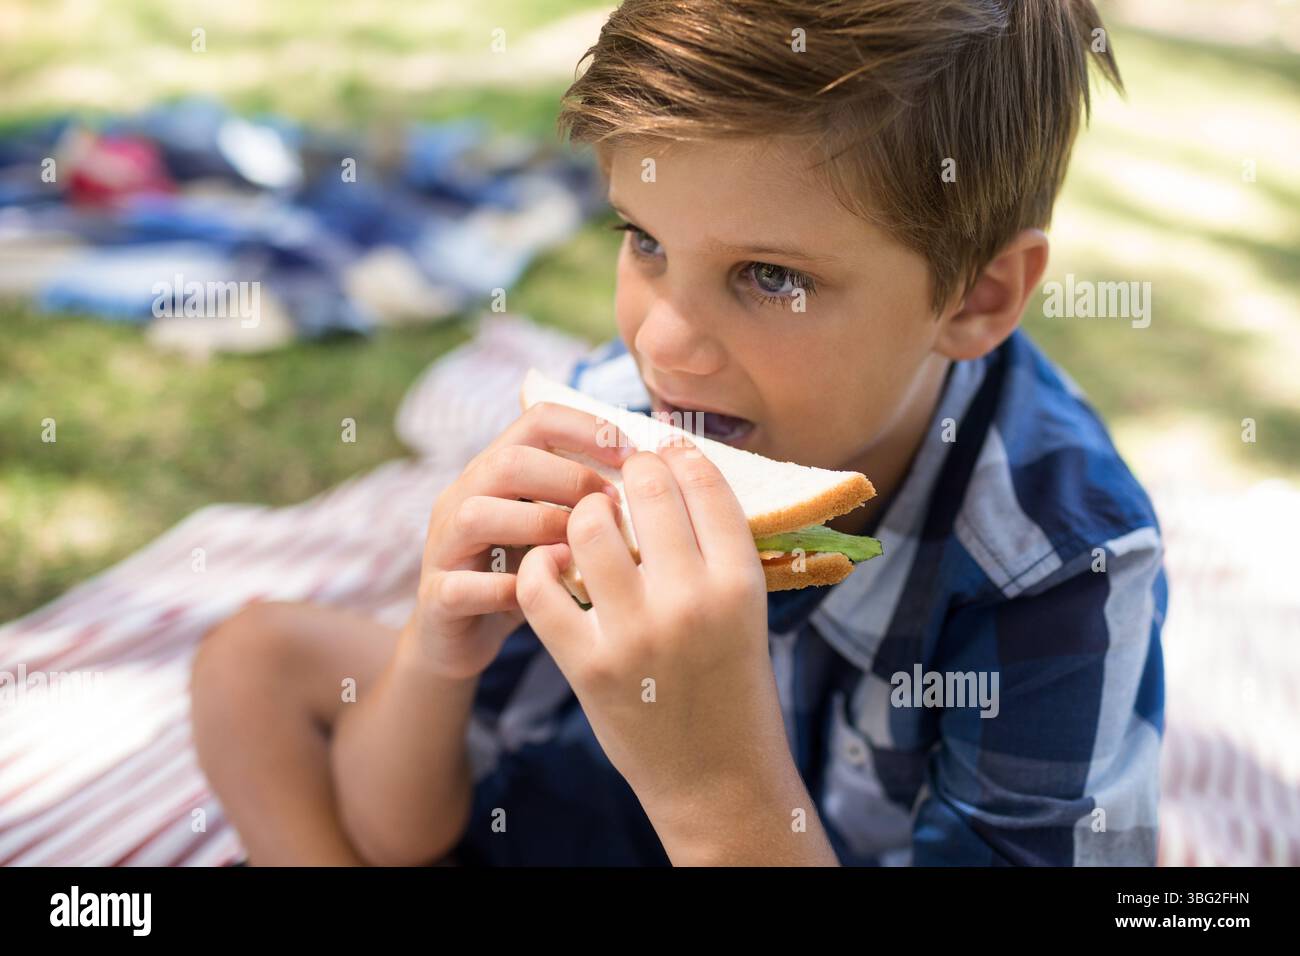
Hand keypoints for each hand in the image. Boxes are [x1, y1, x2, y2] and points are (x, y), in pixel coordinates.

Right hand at [403, 401, 631, 678]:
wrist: (460, 636)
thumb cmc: (526, 573)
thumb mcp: (557, 526)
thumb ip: (589, 500)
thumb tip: (662, 479)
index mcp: (496, 469)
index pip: (538, 419)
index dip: (588, 429)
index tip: (633, 454)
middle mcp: (464, 497)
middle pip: (507, 461)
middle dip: (569, 479)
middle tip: (612, 507)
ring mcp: (444, 546)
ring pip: (476, 514)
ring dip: (537, 526)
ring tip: (579, 548)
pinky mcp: (436, 596)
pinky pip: (462, 586)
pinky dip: (507, 589)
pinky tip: (548, 593)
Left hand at [515, 436, 790, 816]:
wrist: (717, 777)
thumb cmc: (732, 685)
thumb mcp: (745, 614)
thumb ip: (715, 552)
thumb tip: (675, 476)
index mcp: (741, 584)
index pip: (706, 486)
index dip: (680, 456)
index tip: (666, 451)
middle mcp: (691, 602)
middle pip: (648, 493)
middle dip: (631, 471)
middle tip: (624, 477)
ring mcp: (635, 634)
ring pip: (588, 528)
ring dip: (583, 511)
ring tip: (588, 519)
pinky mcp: (587, 665)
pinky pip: (542, 588)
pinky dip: (540, 566)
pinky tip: (554, 564)